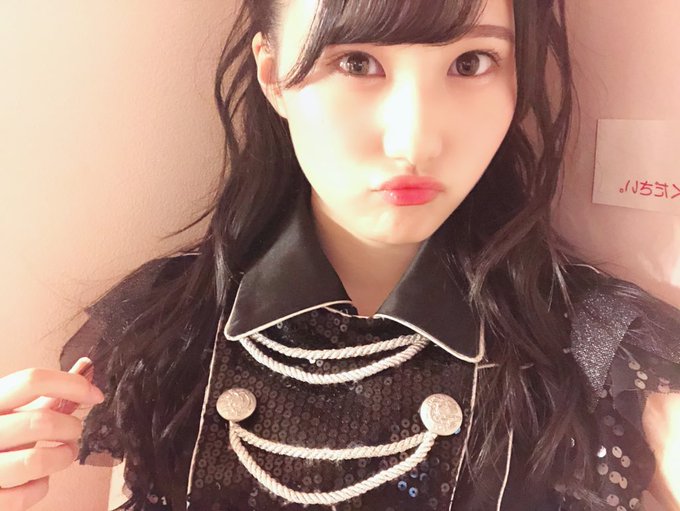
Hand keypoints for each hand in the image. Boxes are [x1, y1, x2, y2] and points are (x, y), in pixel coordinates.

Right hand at [0, 358, 104, 509]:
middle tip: (74, 431)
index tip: (95, 394)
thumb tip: (87, 368)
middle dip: (70, 427)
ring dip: (63, 456)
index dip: (72, 384)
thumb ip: (49, 392)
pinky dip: (41, 486)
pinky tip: (38, 477)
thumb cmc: (0, 435)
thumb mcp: (16, 409)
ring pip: (35, 460)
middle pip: (40, 422)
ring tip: (65, 452)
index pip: (32, 381)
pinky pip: (24, 495)